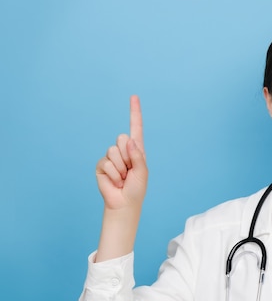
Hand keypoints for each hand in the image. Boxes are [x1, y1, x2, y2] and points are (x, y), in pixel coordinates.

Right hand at [95, 95, 147, 210]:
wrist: (124, 203)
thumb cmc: (136, 189)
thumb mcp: (143, 171)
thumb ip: (138, 155)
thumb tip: (128, 139)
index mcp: (136, 150)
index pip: (135, 128)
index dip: (134, 112)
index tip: (134, 96)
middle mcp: (123, 151)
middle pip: (122, 138)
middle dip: (127, 156)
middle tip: (129, 171)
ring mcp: (110, 157)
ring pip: (114, 151)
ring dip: (121, 168)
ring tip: (123, 178)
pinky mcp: (100, 165)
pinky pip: (106, 163)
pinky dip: (113, 174)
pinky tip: (115, 181)